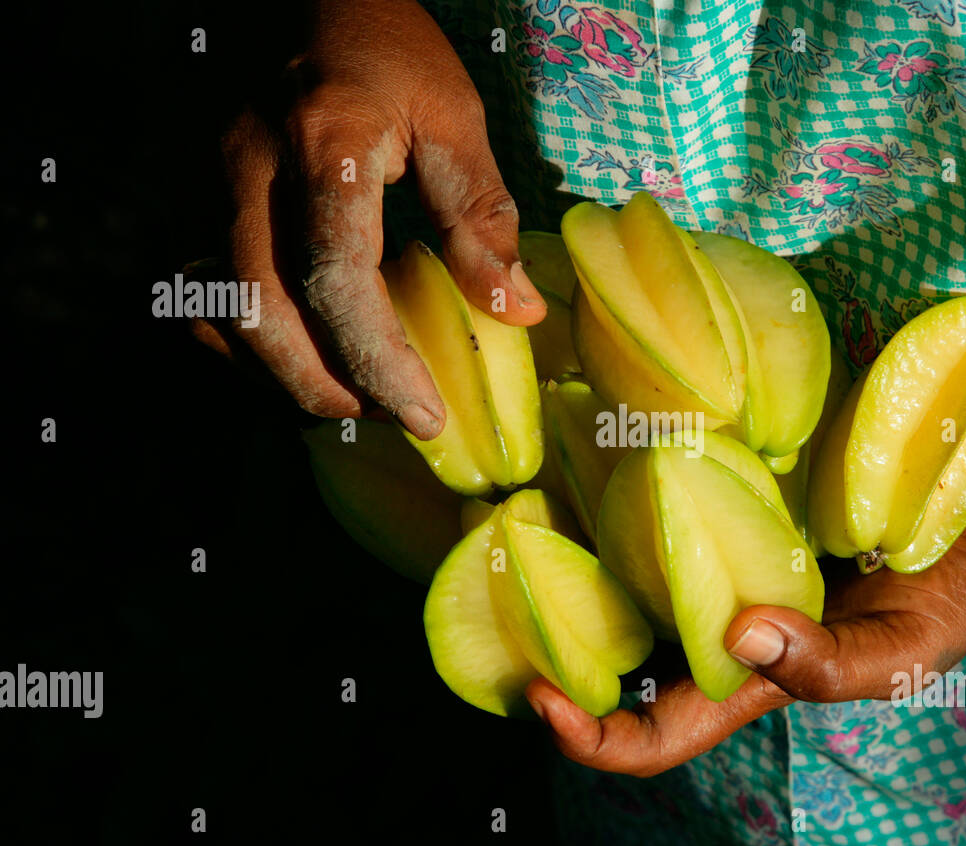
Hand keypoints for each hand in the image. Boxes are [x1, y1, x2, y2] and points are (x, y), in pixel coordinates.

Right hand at [192, 0, 544, 437]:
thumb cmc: (386, 47)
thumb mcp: (452, 114)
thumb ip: (478, 213)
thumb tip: (514, 311)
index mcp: (322, 143)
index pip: (338, 280)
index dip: (381, 361)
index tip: (426, 414)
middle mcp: (247, 168)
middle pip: (262, 313)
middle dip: (326, 385)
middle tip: (392, 416)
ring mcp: (203, 183)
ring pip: (221, 313)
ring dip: (283, 375)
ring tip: (353, 396)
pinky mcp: (189, 197)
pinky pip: (200, 294)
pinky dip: (246, 344)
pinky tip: (299, 355)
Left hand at [526, 439, 965, 776]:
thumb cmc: (943, 600)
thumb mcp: (902, 653)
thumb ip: (827, 664)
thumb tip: (740, 635)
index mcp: (745, 679)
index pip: (655, 731)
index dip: (593, 737)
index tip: (542, 701)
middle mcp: (714, 618)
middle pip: (614, 647)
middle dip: (549, 630)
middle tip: (500, 573)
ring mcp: (716, 554)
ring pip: (625, 565)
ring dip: (572, 546)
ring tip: (523, 506)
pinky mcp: (729, 495)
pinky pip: (663, 495)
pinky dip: (626, 477)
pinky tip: (596, 441)